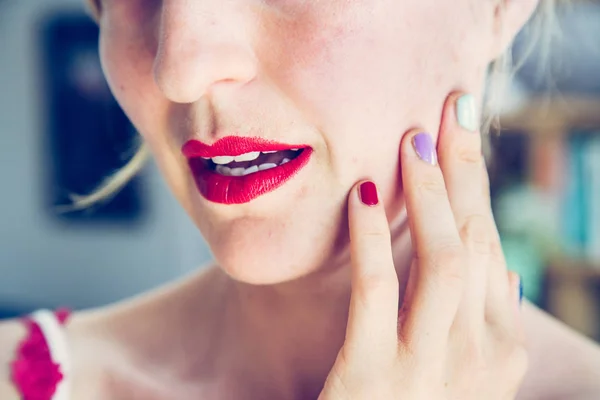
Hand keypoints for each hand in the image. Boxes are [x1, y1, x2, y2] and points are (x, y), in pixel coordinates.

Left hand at [319, 93, 526, 399]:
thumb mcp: (456, 367)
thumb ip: (479, 320)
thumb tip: (506, 268)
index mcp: (500, 348)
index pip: (492, 246)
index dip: (478, 185)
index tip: (464, 131)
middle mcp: (479, 355)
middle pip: (477, 240)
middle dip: (465, 169)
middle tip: (451, 108)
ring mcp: (431, 368)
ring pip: (445, 260)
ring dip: (430, 192)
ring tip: (411, 140)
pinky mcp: (374, 377)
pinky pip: (378, 291)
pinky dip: (373, 239)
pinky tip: (362, 196)